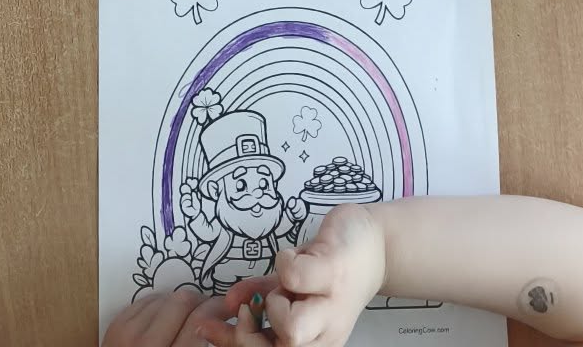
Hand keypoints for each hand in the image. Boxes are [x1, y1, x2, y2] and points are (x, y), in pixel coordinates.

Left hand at [104, 288, 231, 346]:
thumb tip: (216, 327)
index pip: (198, 322)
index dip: (217, 309)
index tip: (227, 309)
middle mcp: (148, 345)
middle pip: (182, 301)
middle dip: (201, 301)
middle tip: (210, 310)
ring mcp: (129, 332)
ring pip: (165, 296)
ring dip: (180, 302)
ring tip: (187, 315)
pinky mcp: (116, 324)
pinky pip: (146, 300)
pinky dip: (160, 304)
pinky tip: (166, 316)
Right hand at [211, 206, 387, 346]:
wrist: (374, 246)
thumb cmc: (330, 268)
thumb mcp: (290, 288)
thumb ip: (258, 295)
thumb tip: (224, 305)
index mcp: (314, 339)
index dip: (231, 343)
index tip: (208, 327)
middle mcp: (325, 330)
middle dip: (251, 330)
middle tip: (247, 308)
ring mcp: (332, 303)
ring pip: (293, 328)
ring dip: (274, 302)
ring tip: (282, 286)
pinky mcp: (334, 271)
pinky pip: (295, 276)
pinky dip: (283, 262)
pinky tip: (293, 255)